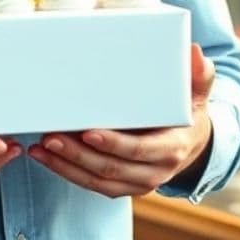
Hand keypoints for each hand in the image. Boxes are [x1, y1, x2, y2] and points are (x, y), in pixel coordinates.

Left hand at [27, 43, 214, 197]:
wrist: (194, 146)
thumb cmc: (188, 113)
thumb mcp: (197, 95)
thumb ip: (198, 75)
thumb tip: (195, 52)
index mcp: (172, 148)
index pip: (139, 150)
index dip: (113, 143)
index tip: (88, 132)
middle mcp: (155, 171)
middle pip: (111, 168)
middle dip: (77, 155)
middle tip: (51, 137)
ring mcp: (138, 184)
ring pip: (97, 181)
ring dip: (65, 166)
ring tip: (41, 148)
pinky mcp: (122, 188)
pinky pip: (92, 185)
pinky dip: (66, 172)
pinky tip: (45, 157)